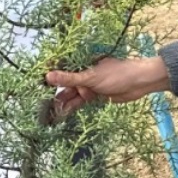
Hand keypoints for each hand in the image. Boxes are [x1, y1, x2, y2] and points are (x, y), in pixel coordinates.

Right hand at [45, 56, 171, 117]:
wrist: (141, 83)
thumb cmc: (118, 73)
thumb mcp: (91, 77)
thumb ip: (69, 79)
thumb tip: (48, 76)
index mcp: (81, 63)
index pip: (60, 70)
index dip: (49, 78)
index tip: (35, 86)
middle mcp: (83, 73)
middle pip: (64, 84)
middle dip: (54, 94)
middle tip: (42, 105)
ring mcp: (89, 85)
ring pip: (71, 95)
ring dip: (62, 103)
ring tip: (50, 113)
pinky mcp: (95, 96)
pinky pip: (80, 103)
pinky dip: (72, 108)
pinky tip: (62, 114)